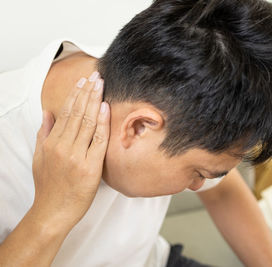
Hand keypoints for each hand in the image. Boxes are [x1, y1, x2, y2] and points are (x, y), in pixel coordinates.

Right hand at [31, 72, 109, 227]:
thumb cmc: (48, 186)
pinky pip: (98, 140)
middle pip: (78, 113)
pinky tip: (105, 108)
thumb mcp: (39, 157)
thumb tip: (47, 112)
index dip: (75, 94)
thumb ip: (44, 133)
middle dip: (88, 92)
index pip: (66, 112)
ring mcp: (77, 157)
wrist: (53, 212)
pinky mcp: (91, 167)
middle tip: (96, 75)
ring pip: (87, 122)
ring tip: (102, 85)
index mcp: (52, 143)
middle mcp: (64, 147)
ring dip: (95, 101)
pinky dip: (102, 123)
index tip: (83, 81)